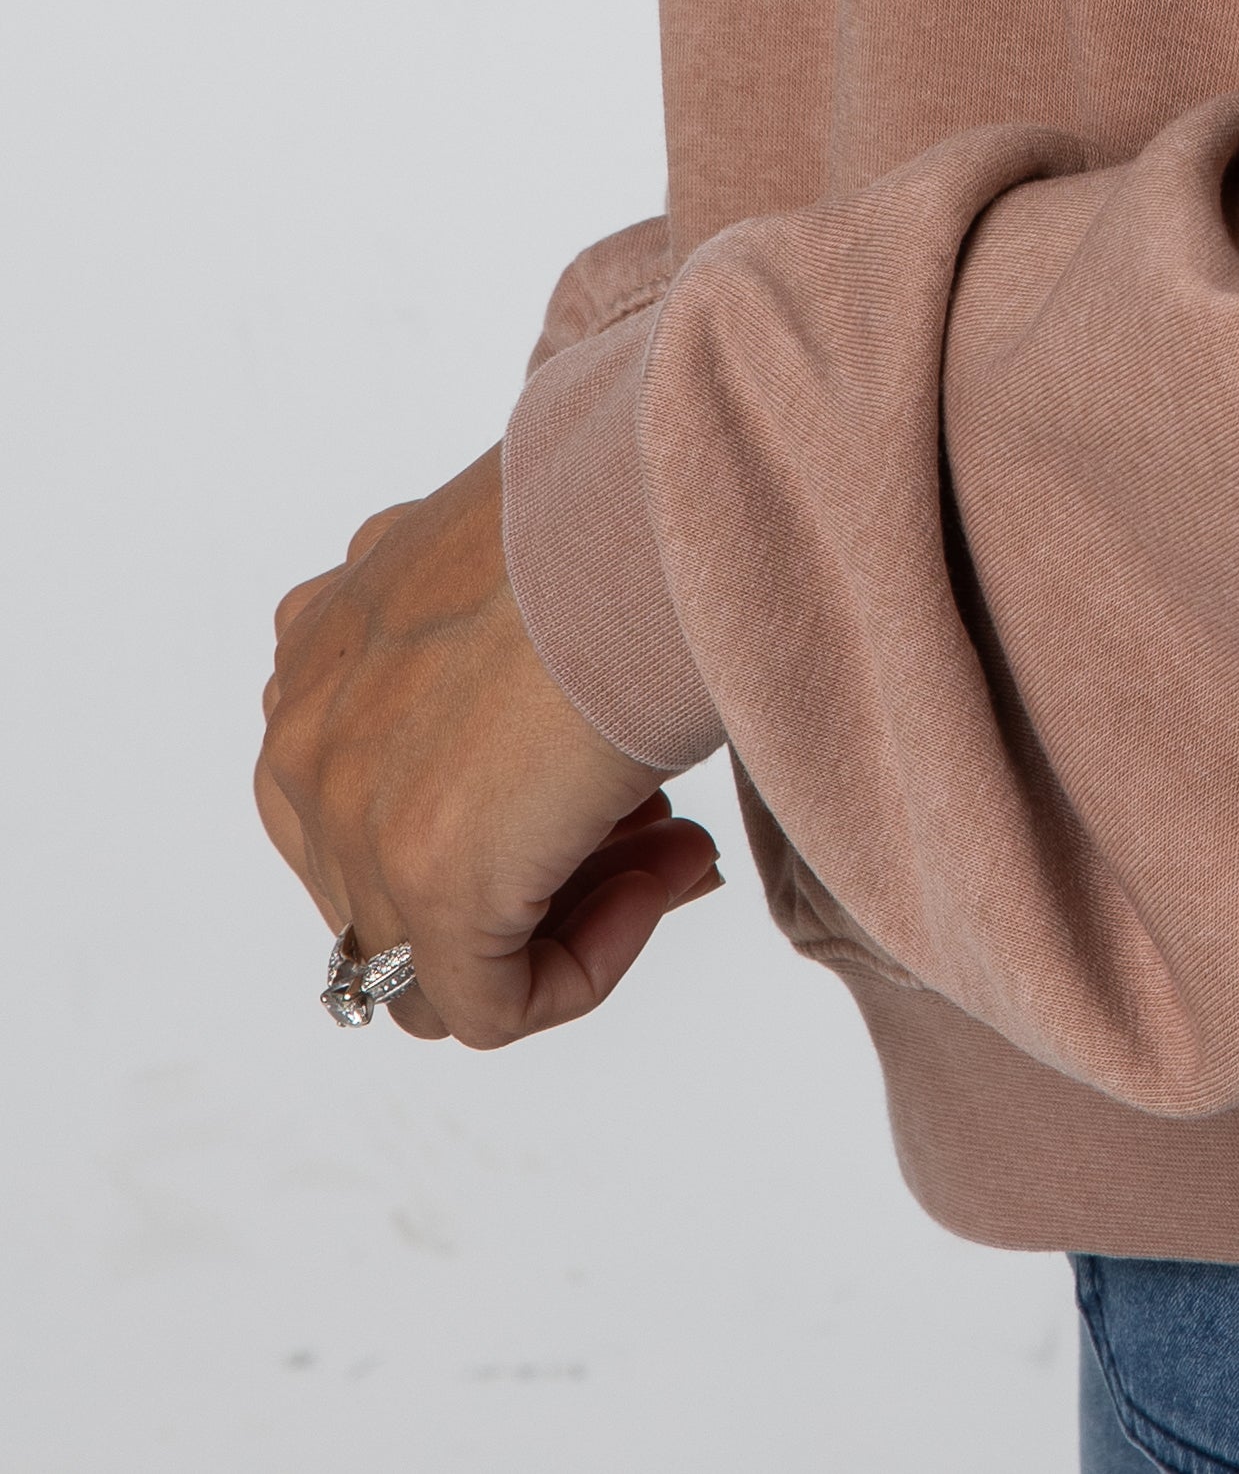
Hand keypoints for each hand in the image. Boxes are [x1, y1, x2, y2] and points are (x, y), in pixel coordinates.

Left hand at [257, 446, 721, 1044]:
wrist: (664, 488)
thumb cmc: (623, 503)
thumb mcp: (513, 570)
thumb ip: (479, 655)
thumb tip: (545, 750)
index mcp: (319, 647)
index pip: (381, 799)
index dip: (503, 810)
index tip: (610, 781)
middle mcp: (305, 735)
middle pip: (399, 887)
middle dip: (528, 869)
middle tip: (652, 824)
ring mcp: (349, 813)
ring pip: (436, 960)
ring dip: (567, 915)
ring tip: (675, 844)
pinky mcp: (427, 882)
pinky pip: (489, 1009)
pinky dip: (587, 968)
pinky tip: (673, 866)